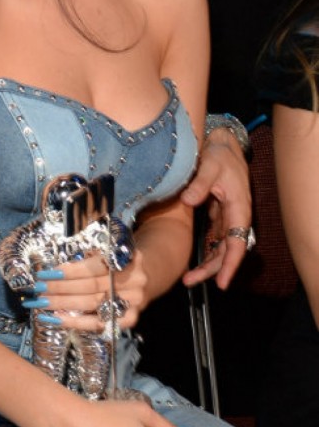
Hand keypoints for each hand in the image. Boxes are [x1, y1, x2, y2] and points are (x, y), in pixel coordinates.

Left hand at [29, 252, 148, 330]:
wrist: (143, 278)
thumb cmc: (115, 264)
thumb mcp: (105, 253)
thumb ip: (86, 260)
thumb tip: (53, 272)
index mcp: (128, 258)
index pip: (95, 267)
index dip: (70, 271)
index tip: (48, 273)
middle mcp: (134, 281)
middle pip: (91, 286)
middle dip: (61, 287)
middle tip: (39, 288)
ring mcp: (134, 302)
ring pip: (92, 304)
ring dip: (63, 304)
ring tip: (42, 302)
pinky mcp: (130, 319)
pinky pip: (98, 323)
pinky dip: (75, 321)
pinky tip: (56, 318)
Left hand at [180, 131, 251, 289]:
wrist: (221, 144)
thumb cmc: (219, 154)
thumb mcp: (210, 164)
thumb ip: (200, 182)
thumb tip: (188, 200)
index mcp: (239, 208)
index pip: (237, 243)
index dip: (230, 264)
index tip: (221, 282)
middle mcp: (235, 216)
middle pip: (226, 250)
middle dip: (211, 269)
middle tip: (189, 281)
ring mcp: (226, 217)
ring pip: (220, 247)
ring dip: (207, 264)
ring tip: (188, 278)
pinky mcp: (217, 214)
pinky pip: (214, 239)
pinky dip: (205, 251)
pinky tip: (192, 262)